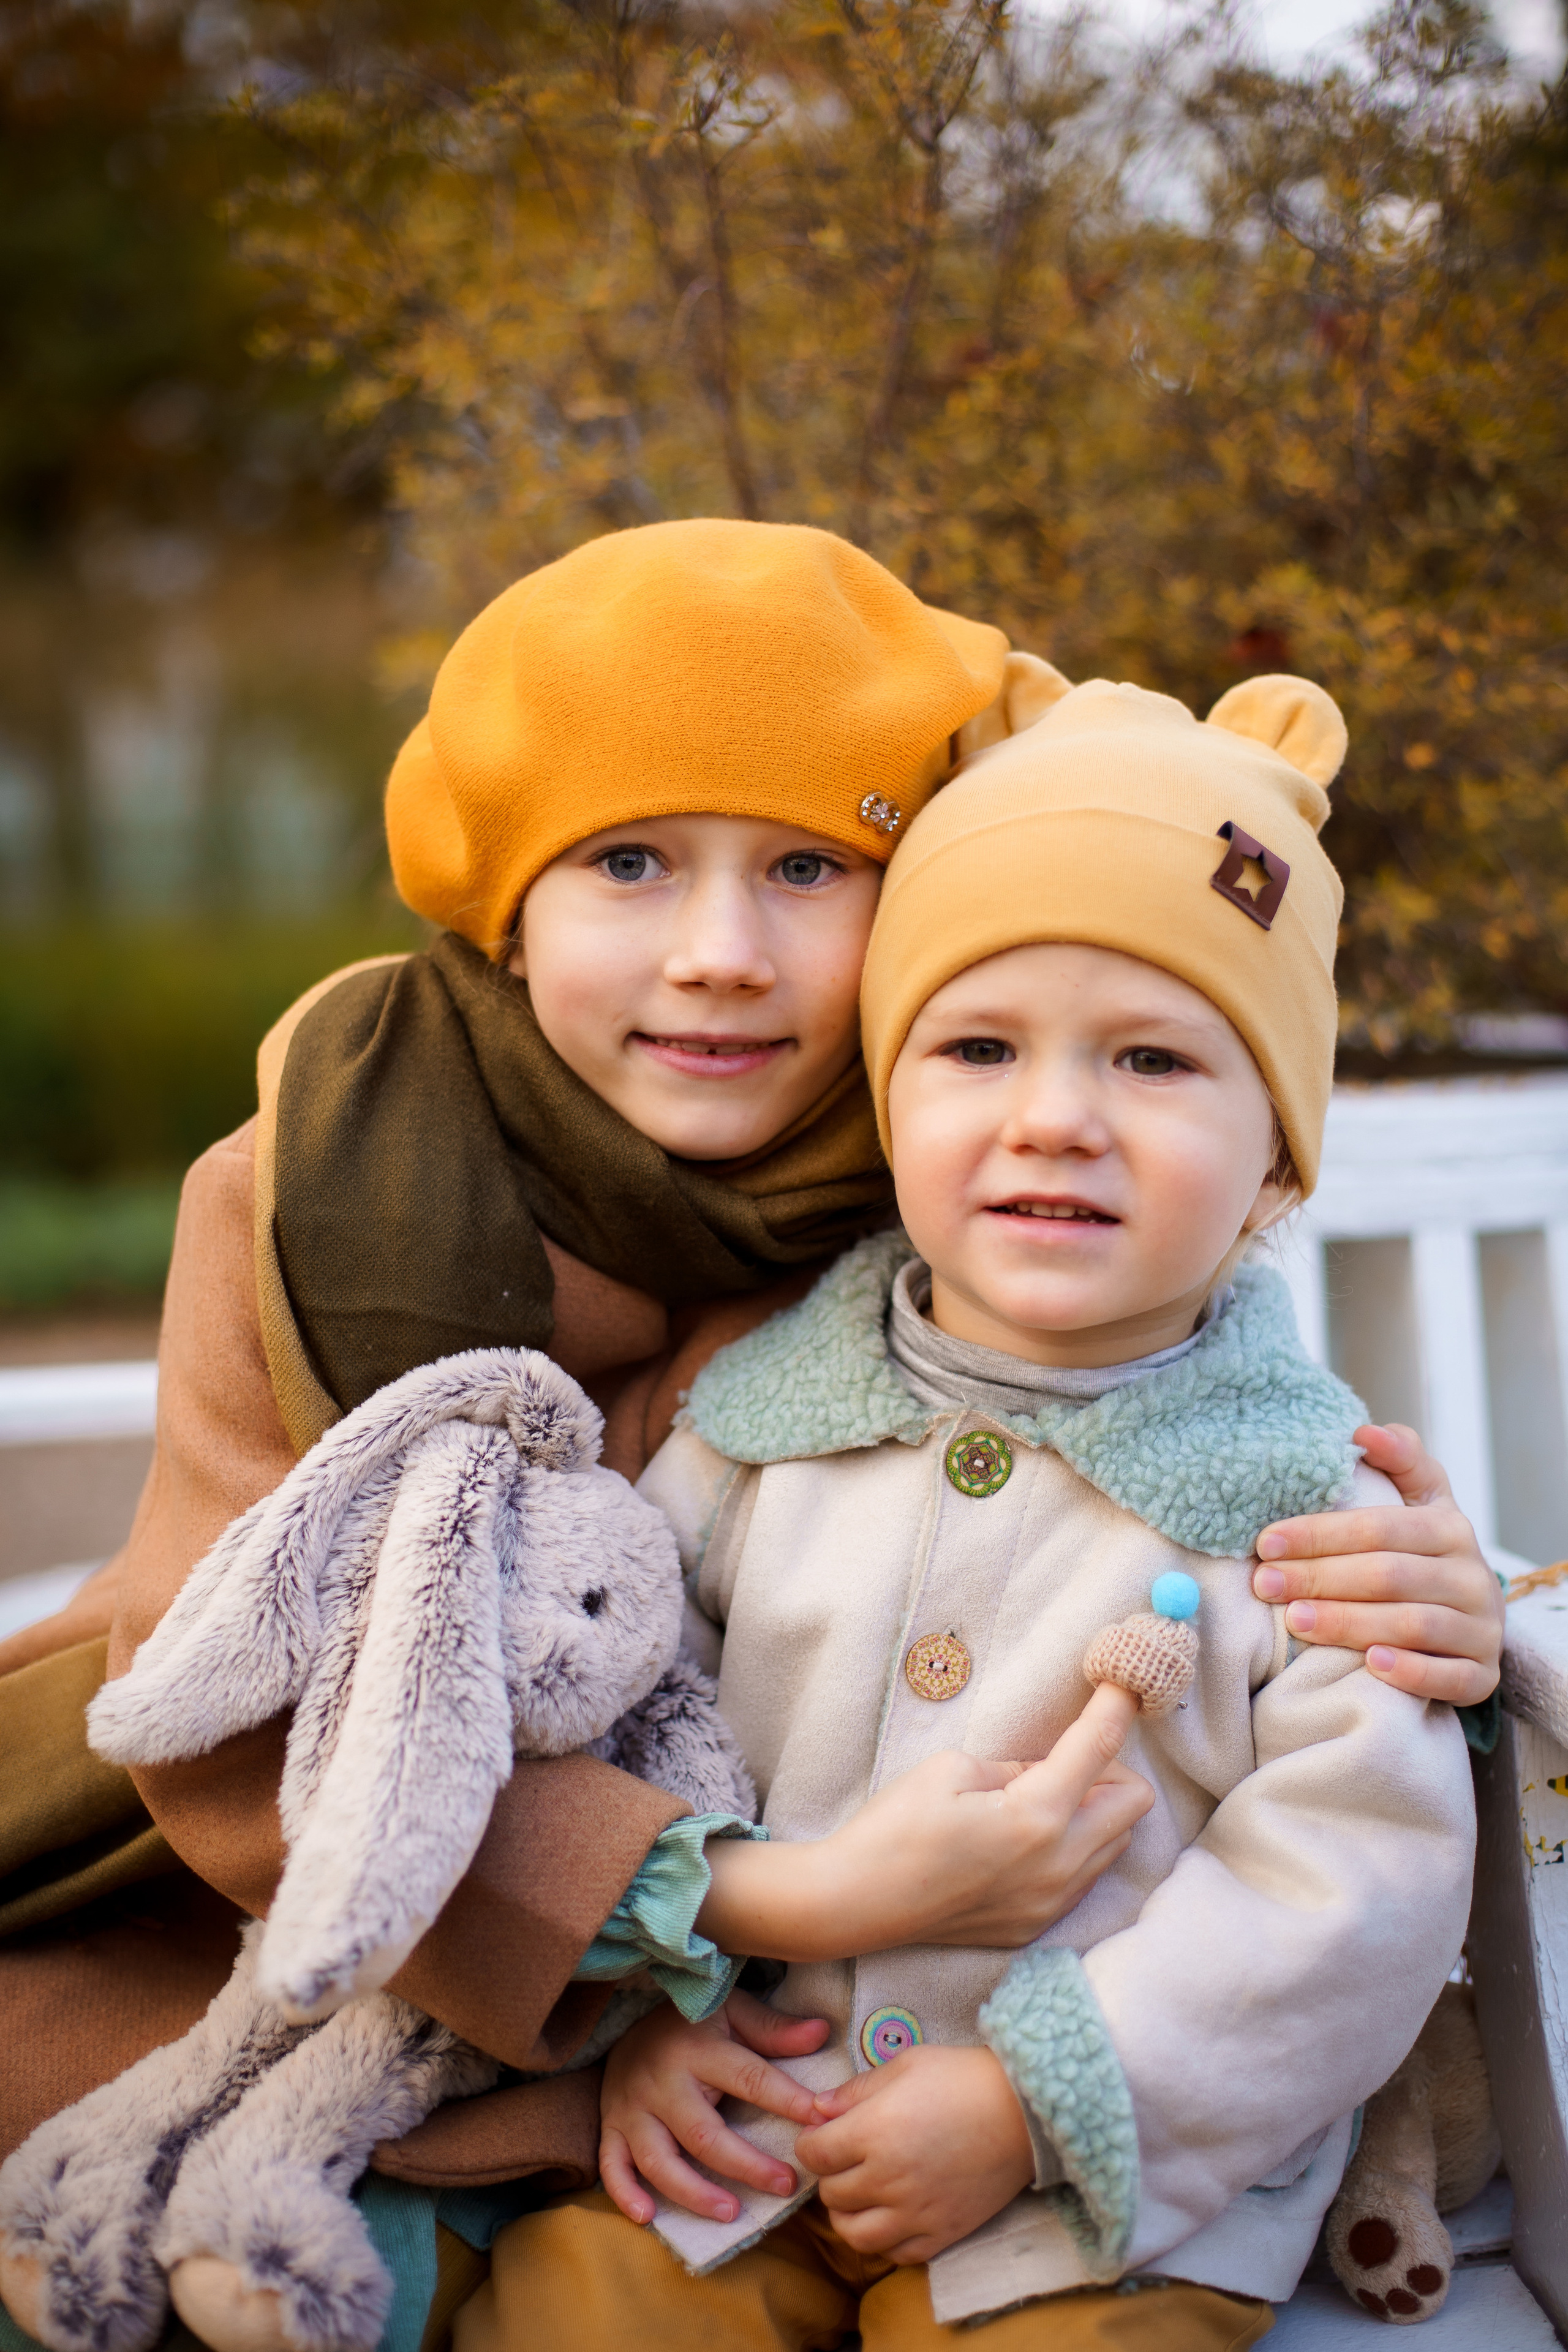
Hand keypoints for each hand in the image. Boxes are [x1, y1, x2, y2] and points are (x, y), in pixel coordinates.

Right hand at [599, 1989, 827, 2225]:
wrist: (626, 2021)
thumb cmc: (693, 2024)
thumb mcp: (733, 2012)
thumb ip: (773, 2028)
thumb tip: (821, 2032)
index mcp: (700, 2049)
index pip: (749, 2077)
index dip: (786, 2100)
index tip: (819, 2122)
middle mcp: (663, 2081)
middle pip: (703, 2133)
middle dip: (745, 2165)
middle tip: (786, 2185)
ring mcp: (633, 2108)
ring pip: (659, 2158)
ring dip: (693, 2191)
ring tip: (732, 2213)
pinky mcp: (611, 2126)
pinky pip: (611, 2165)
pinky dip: (624, 2192)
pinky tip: (647, 2216)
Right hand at [697, 1683, 1153, 1961]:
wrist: (855, 1903)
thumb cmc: (896, 1827)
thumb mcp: (953, 1769)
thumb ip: (1017, 1767)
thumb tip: (1049, 1772)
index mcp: (1038, 1817)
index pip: (1100, 1747)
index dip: (1117, 1705)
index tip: (1127, 1680)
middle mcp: (1060, 1867)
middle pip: (1134, 1803)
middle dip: (1111, 1768)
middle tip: (1063, 1755)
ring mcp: (1051, 1903)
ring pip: (1114, 1843)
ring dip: (1094, 1810)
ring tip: (1039, 1798)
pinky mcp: (1037, 1926)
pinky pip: (1083, 1876)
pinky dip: (1073, 1846)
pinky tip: (1025, 1838)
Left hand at [795, 2044, 1034, 2262]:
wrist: (1022, 2111)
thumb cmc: (961, 2078)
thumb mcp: (904, 2066)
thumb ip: (856, 2090)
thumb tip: (817, 2108)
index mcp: (873, 2132)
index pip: (814, 2154)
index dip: (809, 2143)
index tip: (820, 2135)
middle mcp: (888, 2178)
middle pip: (831, 2194)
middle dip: (830, 2175)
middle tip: (844, 2159)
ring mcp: (915, 2212)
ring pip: (855, 2235)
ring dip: (848, 2216)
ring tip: (859, 2196)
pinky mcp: (942, 2234)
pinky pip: (896, 2254)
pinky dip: (885, 2240)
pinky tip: (891, 2216)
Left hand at [1253, 1423, 1504, 1705]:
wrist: (1473, 1619)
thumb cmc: (1425, 1553)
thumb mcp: (1420, 1501)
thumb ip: (1399, 1461)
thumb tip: (1364, 1430)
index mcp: (1451, 1528)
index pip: (1378, 1528)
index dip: (1320, 1533)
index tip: (1266, 1541)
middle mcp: (1472, 1578)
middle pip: (1388, 1575)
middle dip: (1319, 1578)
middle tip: (1265, 1583)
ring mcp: (1481, 1629)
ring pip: (1412, 1625)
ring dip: (1348, 1623)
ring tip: (1294, 1621)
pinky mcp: (1482, 1676)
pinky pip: (1449, 1677)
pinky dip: (1409, 1671)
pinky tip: (1369, 1664)